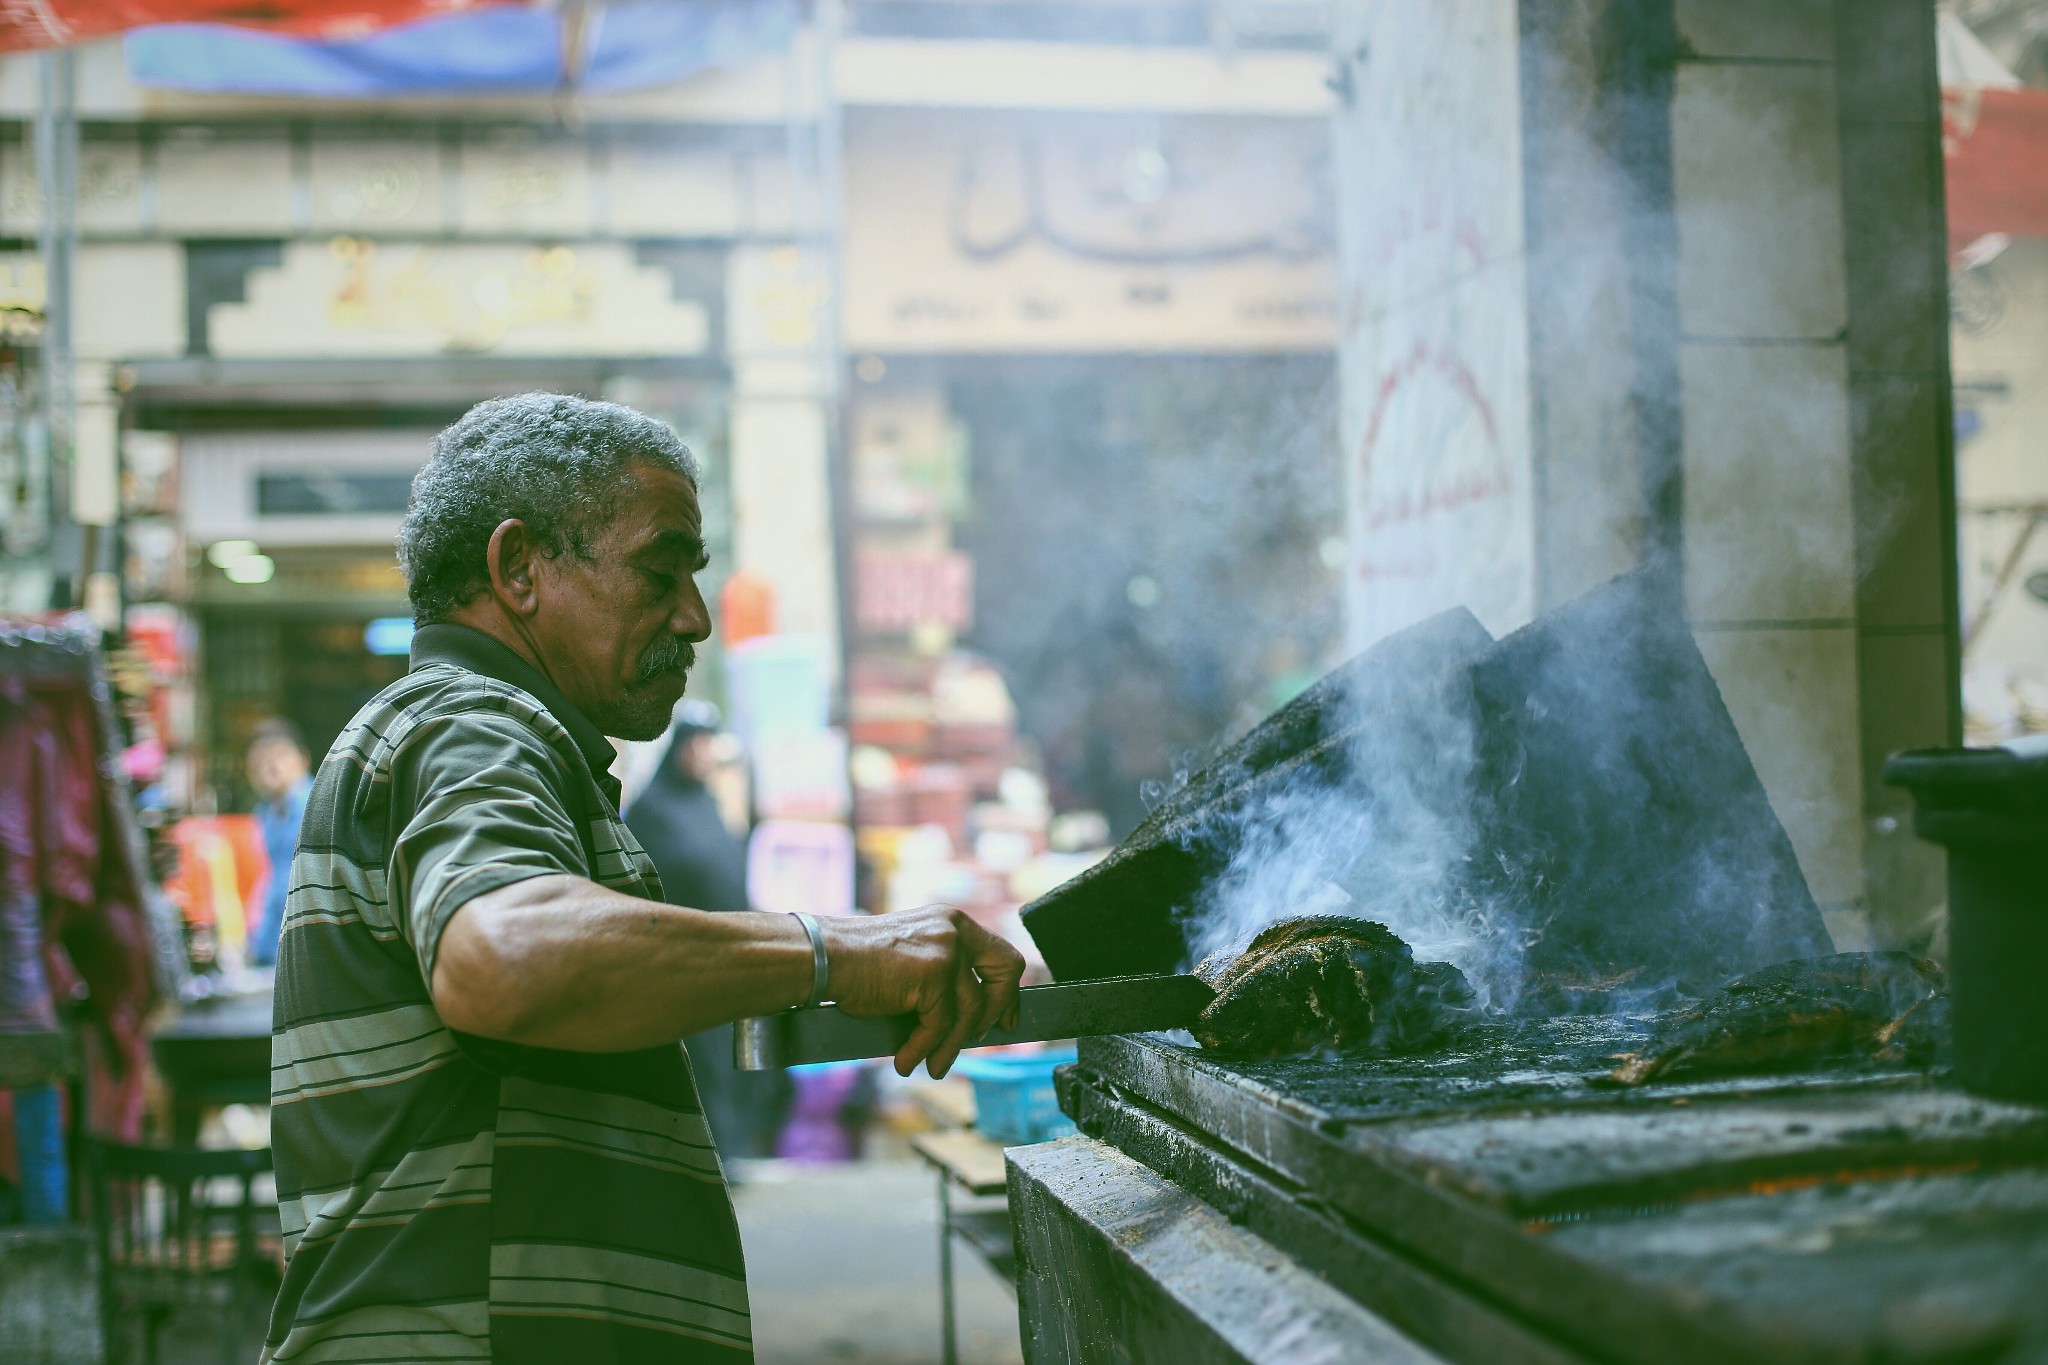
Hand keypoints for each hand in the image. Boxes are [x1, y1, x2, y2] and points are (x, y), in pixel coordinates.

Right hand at [817, 905, 1025, 1078]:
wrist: (824, 957)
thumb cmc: (857, 961)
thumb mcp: (912, 955)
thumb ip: (943, 973)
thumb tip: (970, 1017)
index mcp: (952, 922)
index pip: (1001, 954)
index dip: (1008, 989)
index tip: (1006, 1016)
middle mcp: (955, 930)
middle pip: (1005, 974)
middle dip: (997, 1012)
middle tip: (981, 1039)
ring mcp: (947, 952)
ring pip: (969, 1013)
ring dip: (951, 1046)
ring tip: (934, 1065)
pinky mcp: (934, 976)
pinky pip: (939, 1025)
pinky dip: (924, 1049)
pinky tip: (906, 1061)